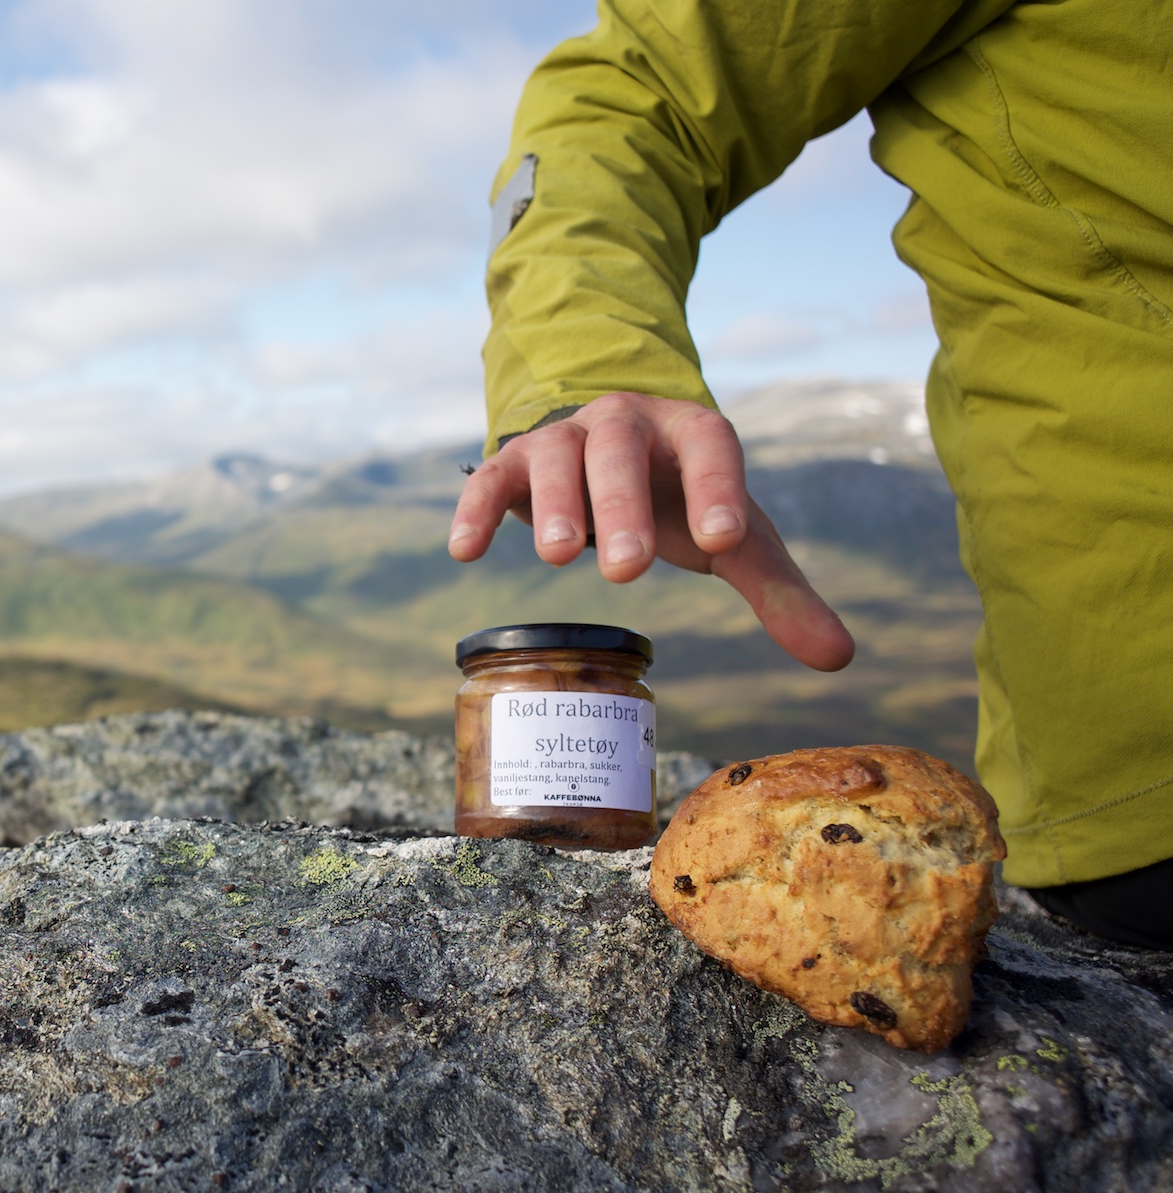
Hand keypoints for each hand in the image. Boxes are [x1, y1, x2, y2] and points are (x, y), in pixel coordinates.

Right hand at [447, 392, 854, 671]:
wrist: (610, 448)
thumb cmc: (681, 500)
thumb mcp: (732, 538)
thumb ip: (779, 591)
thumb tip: (839, 657)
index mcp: (690, 432)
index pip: (710, 445)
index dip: (717, 486)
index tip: (725, 538)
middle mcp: (626, 422)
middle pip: (622, 452)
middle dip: (623, 506)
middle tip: (628, 570)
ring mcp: (566, 436)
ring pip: (557, 456)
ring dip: (555, 504)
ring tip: (560, 560)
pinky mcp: (516, 459)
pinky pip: (492, 477)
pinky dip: (478, 510)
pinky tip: (466, 552)